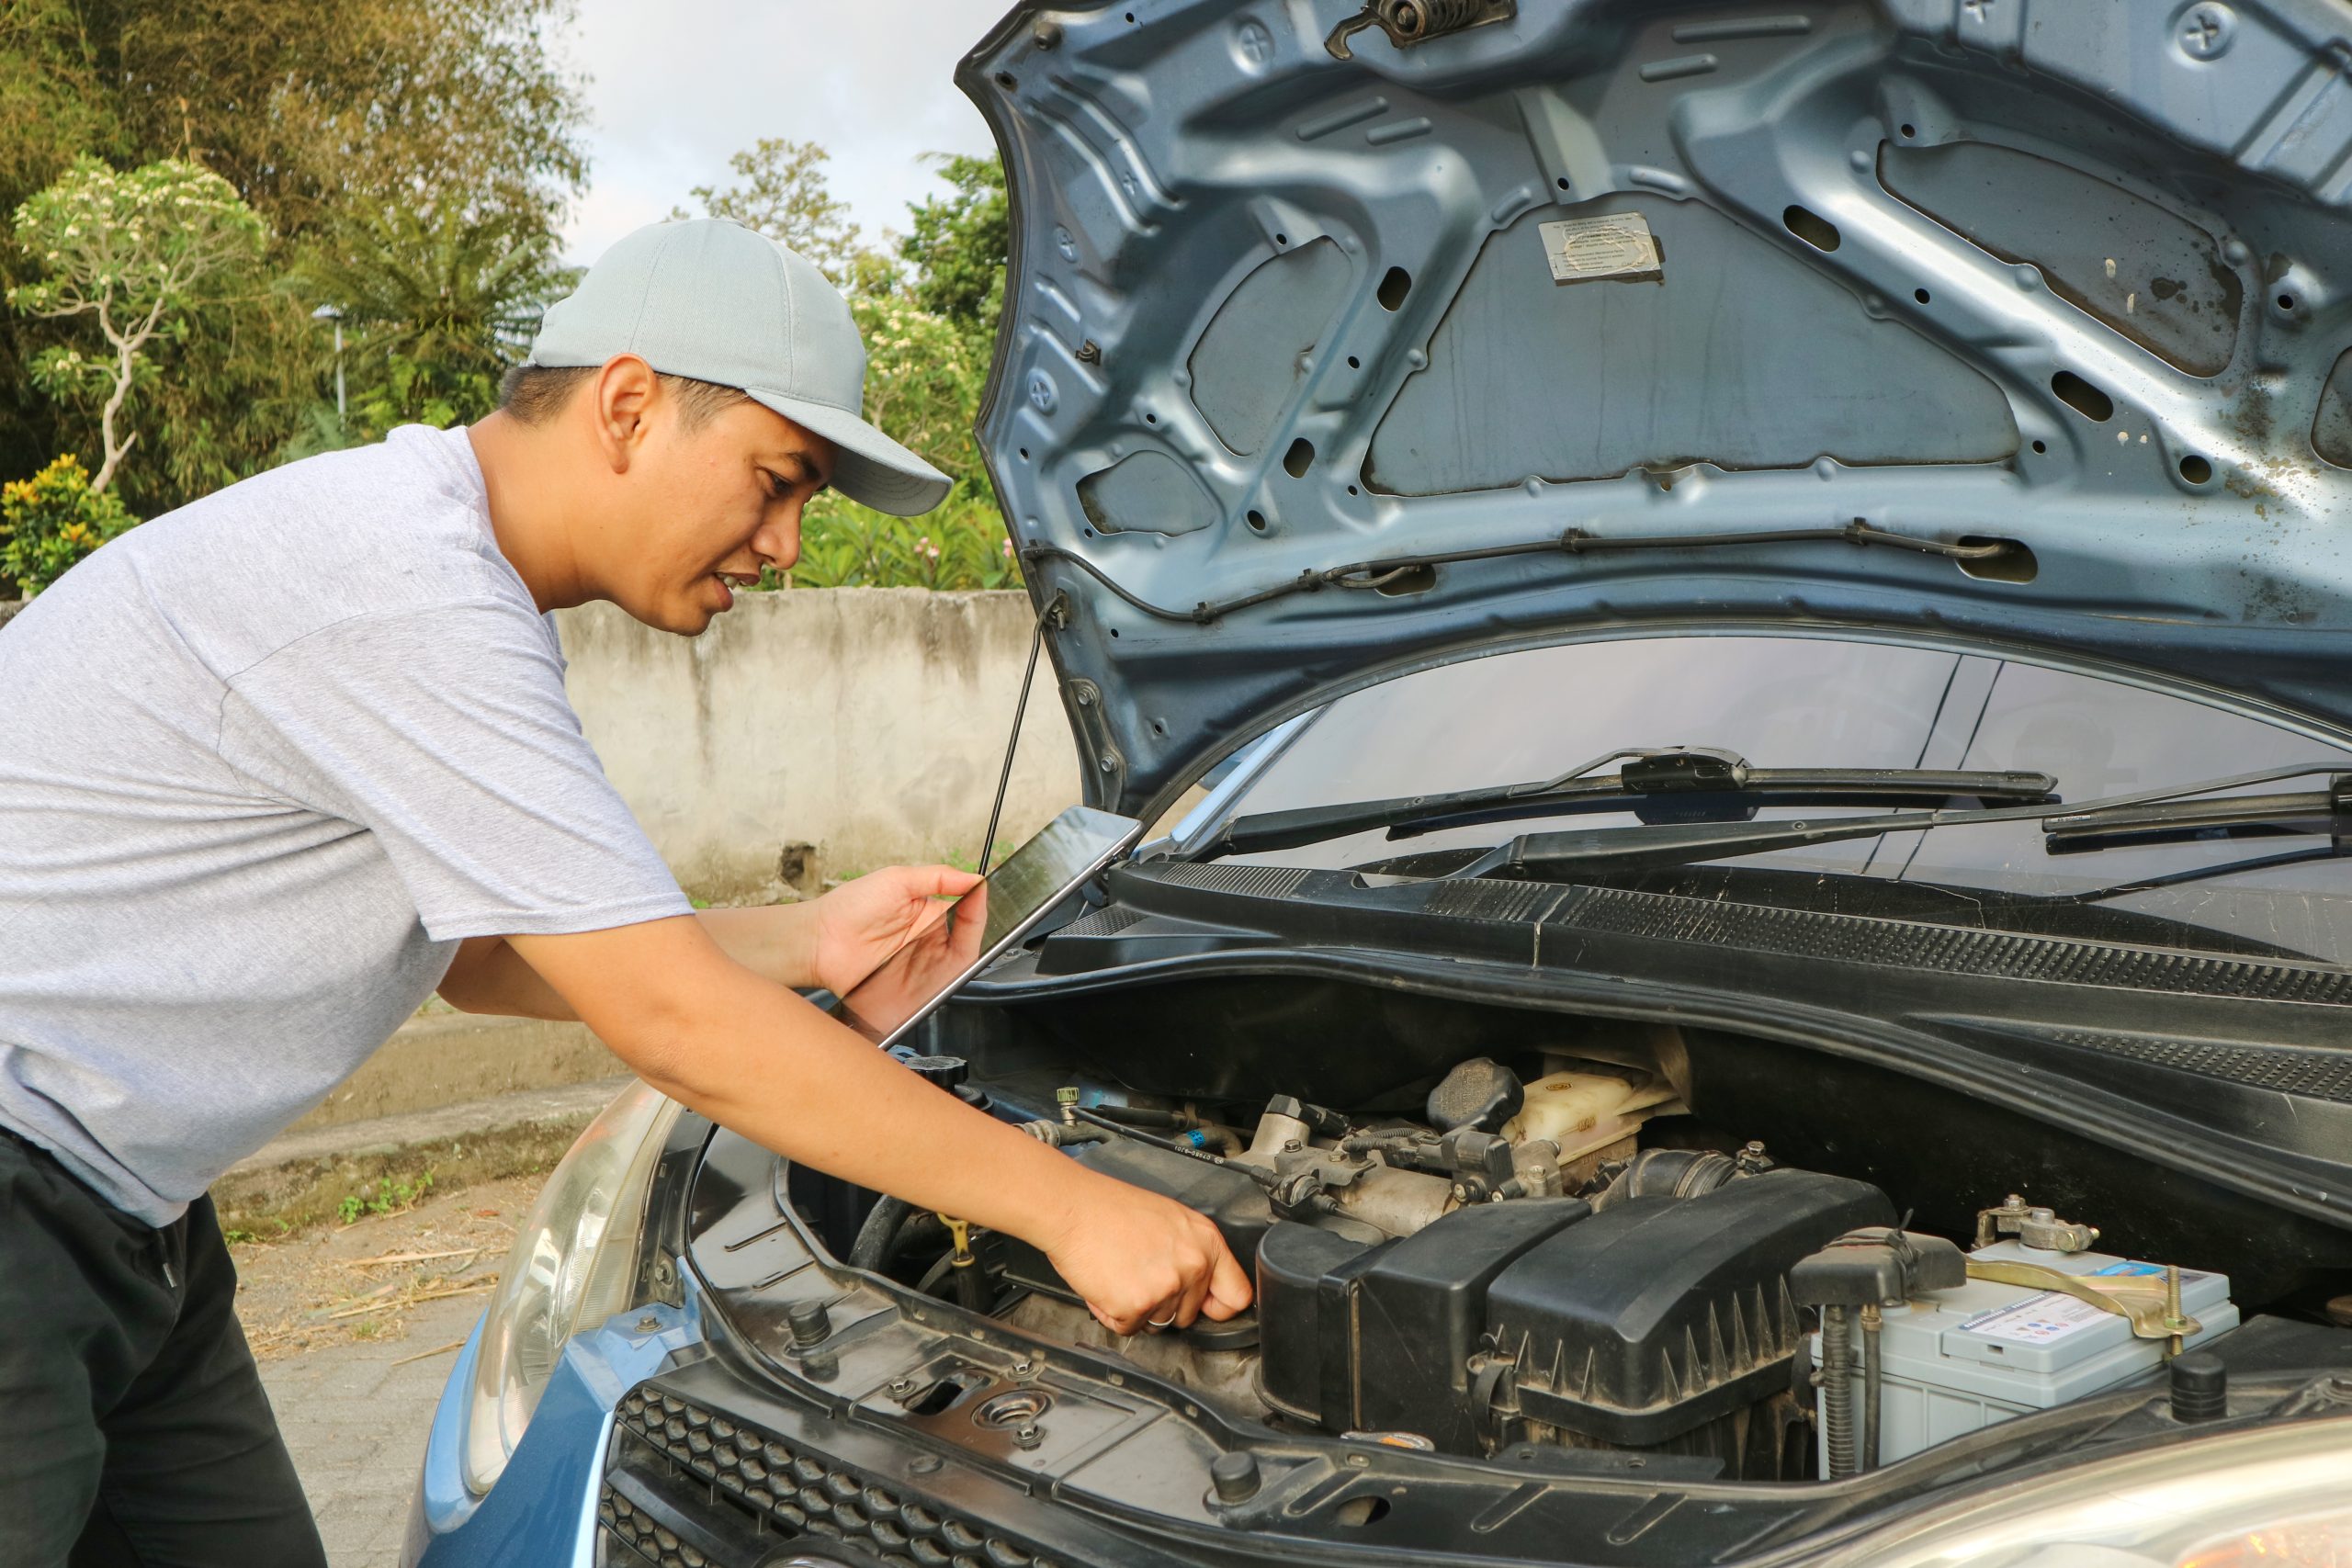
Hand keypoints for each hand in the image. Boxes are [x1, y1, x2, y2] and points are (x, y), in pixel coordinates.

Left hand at [809, 864, 982, 997]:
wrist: (818, 940)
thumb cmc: (849, 907)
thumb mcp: (897, 879)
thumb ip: (938, 877)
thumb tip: (974, 877)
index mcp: (928, 915)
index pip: (965, 914)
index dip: (978, 906)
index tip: (981, 894)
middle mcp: (927, 943)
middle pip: (967, 943)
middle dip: (977, 932)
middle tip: (974, 919)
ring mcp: (919, 968)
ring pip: (958, 968)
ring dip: (964, 956)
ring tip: (960, 941)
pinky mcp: (909, 992)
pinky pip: (937, 991)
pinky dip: (946, 982)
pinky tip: (944, 967)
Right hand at [1036, 1173, 1253, 1335]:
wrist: (1073, 1208)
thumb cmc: (1111, 1209)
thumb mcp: (1171, 1220)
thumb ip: (1193, 1253)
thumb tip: (1203, 1285)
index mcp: (1206, 1241)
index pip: (1237, 1296)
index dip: (1217, 1307)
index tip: (1205, 1308)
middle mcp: (1193, 1265)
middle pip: (1188, 1315)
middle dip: (1162, 1304)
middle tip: (1138, 1273)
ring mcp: (1166, 1288)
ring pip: (1157, 1324)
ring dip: (1136, 1308)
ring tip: (1120, 1272)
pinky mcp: (1137, 1306)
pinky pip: (1128, 1328)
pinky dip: (1113, 1313)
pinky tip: (1107, 1283)